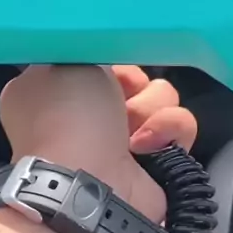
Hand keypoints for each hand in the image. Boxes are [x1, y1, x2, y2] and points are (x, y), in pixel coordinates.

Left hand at [0, 65, 196, 223]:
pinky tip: (148, 148)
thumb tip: (100, 57)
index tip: (105, 60)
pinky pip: (180, 128)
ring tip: (133, 131)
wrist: (87, 184)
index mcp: (52, 92)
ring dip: (151, 108)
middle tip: (121, 95)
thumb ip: (84, 48)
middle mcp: (85, 118)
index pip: (93, 59)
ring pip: (162, 98)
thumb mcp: (64, 62)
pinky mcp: (156, 163)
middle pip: (132, 75)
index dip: (105, 55)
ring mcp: (121, 143)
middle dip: (133, 82)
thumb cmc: (66, 118)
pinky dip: (169, 132)